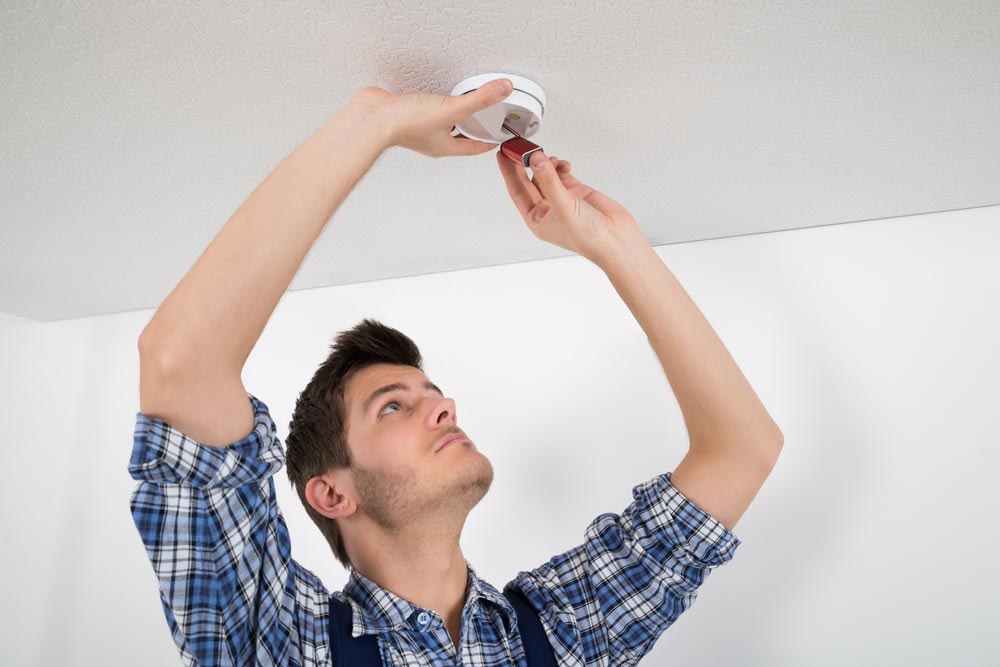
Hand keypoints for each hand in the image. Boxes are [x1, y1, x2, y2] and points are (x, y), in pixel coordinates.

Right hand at [353, 78, 513, 157]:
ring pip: (442, 125)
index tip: (499, 136)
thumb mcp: (451, 109)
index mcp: (445, 146)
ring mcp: (418, 129)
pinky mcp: (406, 115)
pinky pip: (426, 112)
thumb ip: (479, 100)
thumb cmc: (405, 123)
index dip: (489, 142)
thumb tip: (503, 90)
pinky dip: (434, 106)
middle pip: (459, 137)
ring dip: (453, 117)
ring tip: (463, 105)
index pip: (474, 147)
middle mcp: (432, 141)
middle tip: (485, 120)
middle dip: (472, 129)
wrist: (372, 117)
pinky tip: (433, 97)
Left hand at [496, 149, 641, 265]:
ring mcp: (561, 199)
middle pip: (529, 180)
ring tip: (550, 158)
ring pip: (546, 175)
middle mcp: (547, 209)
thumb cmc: (589, 237)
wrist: (617, 239)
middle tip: (520, 146)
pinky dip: (561, 166)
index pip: (517, 191)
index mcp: (537, 219)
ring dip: (546, 164)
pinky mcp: (576, 191)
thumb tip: (536, 160)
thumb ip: (549, 181)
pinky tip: (563, 164)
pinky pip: (561, 173)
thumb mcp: (563, 207)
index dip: (508, 172)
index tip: (503, 154)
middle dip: (525, 164)